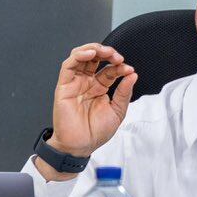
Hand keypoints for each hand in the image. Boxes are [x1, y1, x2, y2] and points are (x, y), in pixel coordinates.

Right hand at [45, 43, 135, 173]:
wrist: (80, 146)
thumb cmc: (95, 133)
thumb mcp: (117, 111)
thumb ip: (124, 92)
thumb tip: (132, 74)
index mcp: (99, 88)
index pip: (109, 69)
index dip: (119, 66)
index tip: (128, 69)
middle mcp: (86, 83)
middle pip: (94, 58)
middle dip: (107, 52)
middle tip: (117, 57)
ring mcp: (75, 83)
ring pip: (80, 57)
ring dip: (94, 49)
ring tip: (106, 52)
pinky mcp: (64, 86)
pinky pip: (68, 66)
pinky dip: (78, 56)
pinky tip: (90, 53)